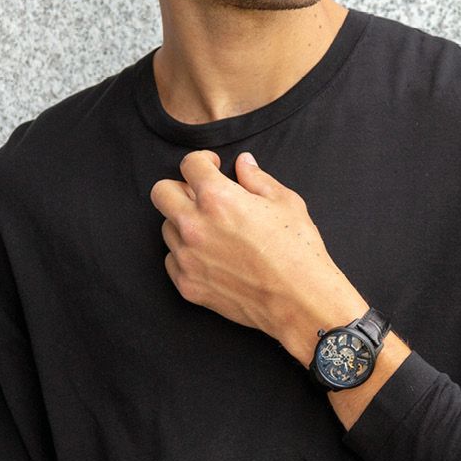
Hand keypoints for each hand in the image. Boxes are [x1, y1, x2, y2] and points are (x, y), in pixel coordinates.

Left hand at [149, 150, 364, 357]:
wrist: (300, 300)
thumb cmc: (298, 250)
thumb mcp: (285, 202)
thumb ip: (257, 178)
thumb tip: (243, 164)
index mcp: (218, 198)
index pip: (190, 164)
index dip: (203, 160)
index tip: (212, 166)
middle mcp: (195, 226)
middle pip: (161, 193)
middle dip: (180, 187)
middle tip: (202, 195)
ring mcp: (188, 258)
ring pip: (167, 227)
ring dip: (183, 222)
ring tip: (212, 229)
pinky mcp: (188, 285)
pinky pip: (172, 260)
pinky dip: (185, 254)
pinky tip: (210, 255)